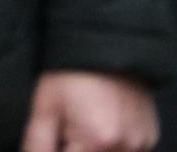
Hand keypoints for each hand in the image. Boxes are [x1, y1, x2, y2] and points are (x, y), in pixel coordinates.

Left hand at [19, 70, 158, 151]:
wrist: (105, 47)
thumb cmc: (70, 73)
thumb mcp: (44, 107)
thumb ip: (38, 143)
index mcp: (98, 141)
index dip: (58, 148)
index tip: (55, 133)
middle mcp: (126, 146)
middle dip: (74, 147)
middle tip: (68, 123)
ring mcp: (141, 143)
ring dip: (93, 146)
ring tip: (83, 119)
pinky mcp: (149, 137)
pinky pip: (126, 150)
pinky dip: (111, 143)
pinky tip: (99, 121)